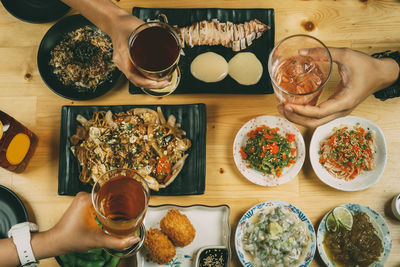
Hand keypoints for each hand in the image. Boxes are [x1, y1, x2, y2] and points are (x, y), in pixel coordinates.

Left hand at [50, 192, 139, 253]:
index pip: (111, 192)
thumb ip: (118, 242)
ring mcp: (82, 199)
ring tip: (125, 212)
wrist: (56, 242)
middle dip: (120, 202)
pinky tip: (113, 214)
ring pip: (104, 198)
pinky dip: (106, 207)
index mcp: (87, 199)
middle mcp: (84, 195)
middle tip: (131, 209)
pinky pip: (98, 201)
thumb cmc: (71, 239)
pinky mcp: (82, 204)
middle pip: (108, 194)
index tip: (132, 202)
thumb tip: (134, 239)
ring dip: (113, 205)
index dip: (123, 197)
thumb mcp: (98, 241)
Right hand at [108, 13, 169, 88]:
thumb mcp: (140, 27)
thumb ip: (153, 35)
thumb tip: (169, 40)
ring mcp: (121, 63)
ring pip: (134, 79)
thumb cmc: (125, 23)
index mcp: (123, 53)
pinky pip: (133, 75)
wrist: (114, 22)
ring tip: (161, 82)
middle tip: (165, 83)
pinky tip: (152, 78)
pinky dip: (144, 79)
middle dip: (151, 85)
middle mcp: (121, 61)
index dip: (146, 81)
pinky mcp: (124, 63)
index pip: (133, 74)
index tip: (158, 82)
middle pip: (135, 80)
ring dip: (148, 83)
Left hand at [278, 47, 398, 127]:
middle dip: (295, 118)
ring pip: (315, 122)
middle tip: (280, 107)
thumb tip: (301, 51)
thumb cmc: (368, 67)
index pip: (318, 113)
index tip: (287, 105)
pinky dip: (305, 113)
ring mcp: (338, 111)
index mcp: (344, 101)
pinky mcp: (336, 108)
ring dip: (298, 117)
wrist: (383, 74)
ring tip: (283, 108)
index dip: (301, 111)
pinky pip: (318, 116)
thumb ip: (324, 52)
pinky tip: (294, 106)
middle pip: (314, 123)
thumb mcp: (346, 55)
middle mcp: (341, 110)